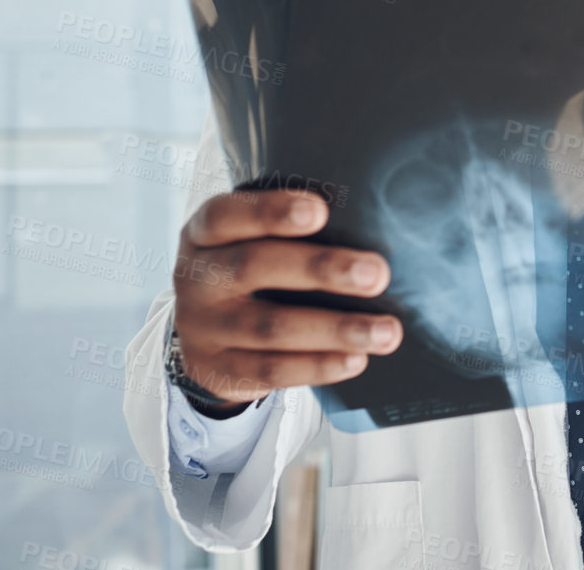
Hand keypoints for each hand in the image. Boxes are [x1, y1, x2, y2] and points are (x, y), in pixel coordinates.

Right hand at [171, 189, 402, 416]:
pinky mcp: (219, 372)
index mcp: (203, 234)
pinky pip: (272, 371)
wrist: (200, 337)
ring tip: (387, 331)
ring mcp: (204, 329)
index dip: (269, 211)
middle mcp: (196, 279)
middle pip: (253, 267)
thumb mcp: (246, 240)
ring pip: (270, 328)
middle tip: (377, 274)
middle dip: (321, 269)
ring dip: (336, 330)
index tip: (320, 211)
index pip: (226, 215)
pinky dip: (319, 366)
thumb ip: (290, 227)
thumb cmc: (247, 270)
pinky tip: (357, 359)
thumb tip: (371, 219)